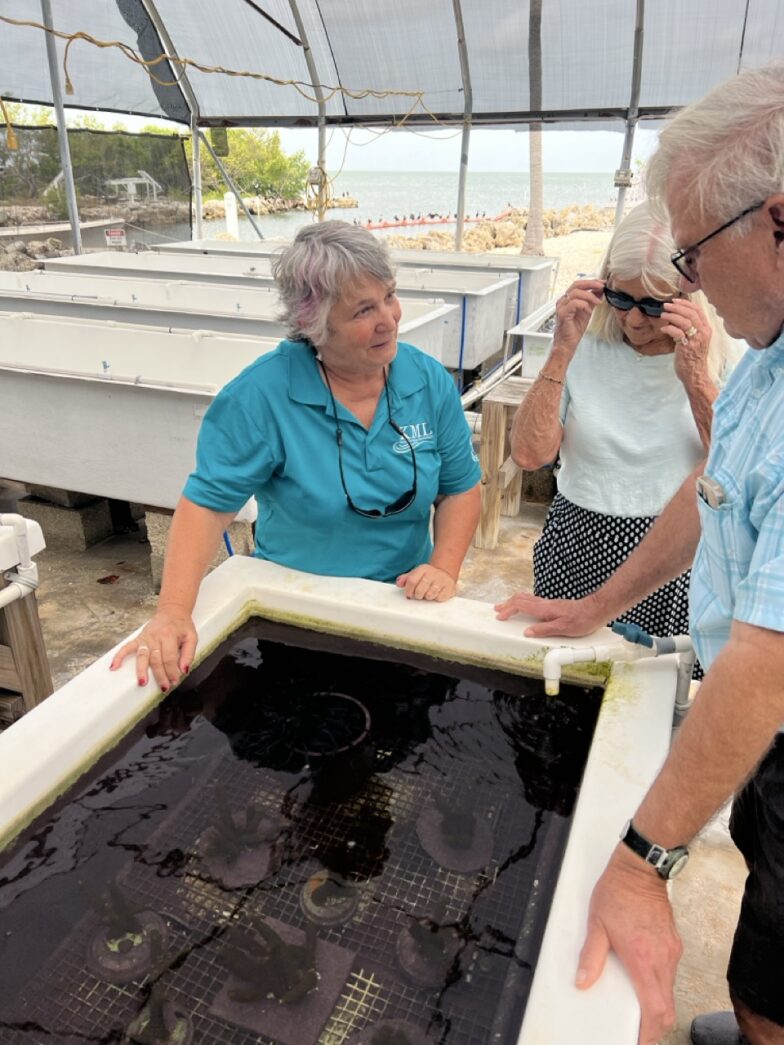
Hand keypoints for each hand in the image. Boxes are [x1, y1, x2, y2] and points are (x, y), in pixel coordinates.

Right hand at [110, 608, 196, 690]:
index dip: (171, 671)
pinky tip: (114, 666)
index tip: (174, 681)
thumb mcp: (191, 637)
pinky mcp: (138, 639)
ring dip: (141, 671)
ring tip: (142, 682)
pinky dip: (119, 656)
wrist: (172, 611)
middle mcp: (155, 637)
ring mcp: (145, 638)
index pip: (169, 658)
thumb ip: (188, 654)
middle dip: (160, 675)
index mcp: (169, 636)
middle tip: (164, 686)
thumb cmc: (181, 625)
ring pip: (142, 656)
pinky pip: (126, 647)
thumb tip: (184, 670)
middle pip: (156, 660)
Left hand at [396, 564, 456, 601]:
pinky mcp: (449, 587)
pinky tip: (436, 594)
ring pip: (430, 595)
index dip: (408, 591)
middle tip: (419, 595)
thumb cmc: (427, 576)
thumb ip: (405, 579)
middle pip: (419, 590)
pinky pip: (439, 598)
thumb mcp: (416, 574)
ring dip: (427, 597)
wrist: (445, 573)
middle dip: (417, 595)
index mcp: (423, 569)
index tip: (409, 594)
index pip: (411, 581)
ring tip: (428, 594)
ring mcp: (442, 580)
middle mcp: (433, 573)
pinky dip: (436, 598)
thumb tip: (399, 583)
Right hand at [494, 591, 605, 636]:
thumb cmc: (582, 620)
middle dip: (506, 604)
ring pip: (526, 598)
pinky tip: (524, 608)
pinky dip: (523, 603)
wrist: (596, 609)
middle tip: (497, 610)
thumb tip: (527, 632)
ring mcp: (548, 603)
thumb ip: (544, 629)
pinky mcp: (553, 605)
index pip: (520, 606)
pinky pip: (533, 601)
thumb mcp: (564, 629)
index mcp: (544, 609)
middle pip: (520, 599)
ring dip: (513, 602)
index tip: (500, 617)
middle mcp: (544, 604)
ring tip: (506, 607)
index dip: (508, 610)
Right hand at [552, 278, 605, 358]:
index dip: (592, 282)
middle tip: (602, 287)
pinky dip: (584, 305)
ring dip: (589, 296)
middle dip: (591, 284)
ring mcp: (561, 307)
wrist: (567, 343)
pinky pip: (574, 303)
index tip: (603, 283)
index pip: (579, 284)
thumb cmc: (574, 329)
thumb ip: (592, 300)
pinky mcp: (562, 314)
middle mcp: (563, 301)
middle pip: (576, 285)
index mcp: (568, 298)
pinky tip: (589, 311)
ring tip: (598, 302)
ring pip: (575, 293)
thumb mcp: (587, 311)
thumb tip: (600, 290)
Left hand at [576, 847, 681, 1044]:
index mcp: (643, 959)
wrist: (640, 868)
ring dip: (657, 1003)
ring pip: (669, 991)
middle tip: (640, 1033)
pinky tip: (644, 978)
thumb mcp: (596, 925)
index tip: (641, 1041)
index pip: (655, 1009)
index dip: (650, 1032)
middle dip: (656, 1026)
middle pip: (667, 1007)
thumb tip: (583, 982)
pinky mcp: (673, 943)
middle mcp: (663, 959)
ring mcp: (671, 951)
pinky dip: (659, 984)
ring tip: (639, 1007)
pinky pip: (669, 973)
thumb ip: (591, 957)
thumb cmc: (619, 892)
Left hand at [661, 299, 711, 385]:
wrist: (695, 374)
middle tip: (666, 305)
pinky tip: (663, 328)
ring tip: (663, 315)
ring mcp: (696, 339)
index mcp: (706, 329)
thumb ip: (691, 328)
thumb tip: (678, 316)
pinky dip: (669, 328)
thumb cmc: (693, 357)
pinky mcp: (687, 347)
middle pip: (691, 313)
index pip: (698, 310)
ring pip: (685, 321)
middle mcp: (703, 332)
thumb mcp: (696, 339)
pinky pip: (677, 332)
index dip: (685, 303)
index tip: (675, 300)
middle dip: (677, 307)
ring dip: (672, 315)